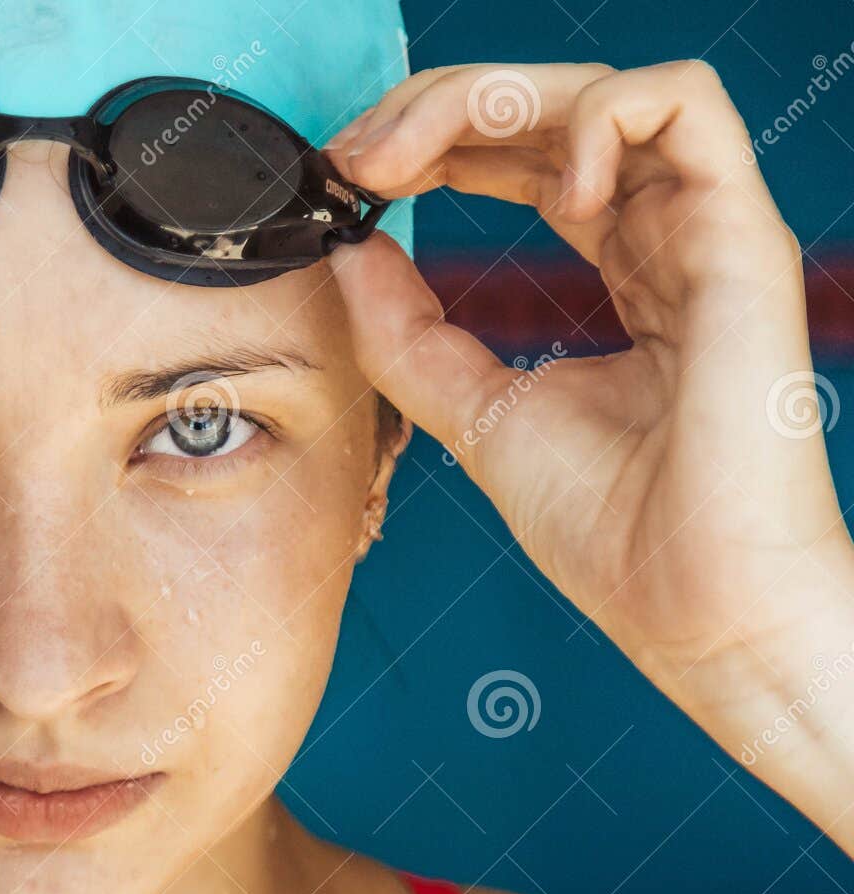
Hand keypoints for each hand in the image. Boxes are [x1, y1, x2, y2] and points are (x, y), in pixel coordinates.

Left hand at [328, 61, 853, 705]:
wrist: (694, 610)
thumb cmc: (614, 531)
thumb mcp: (475, 413)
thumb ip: (409, 331)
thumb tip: (350, 249)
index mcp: (614, 270)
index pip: (522, 159)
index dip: (431, 145)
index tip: (348, 179)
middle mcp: (661, 237)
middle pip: (552, 110)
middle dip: (437, 108)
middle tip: (357, 154)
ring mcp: (703, 232)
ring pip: (607, 89)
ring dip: (490, 98)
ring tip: (410, 158)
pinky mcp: (738, 240)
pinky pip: (683, 104)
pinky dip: (595, 116)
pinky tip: (541, 191)